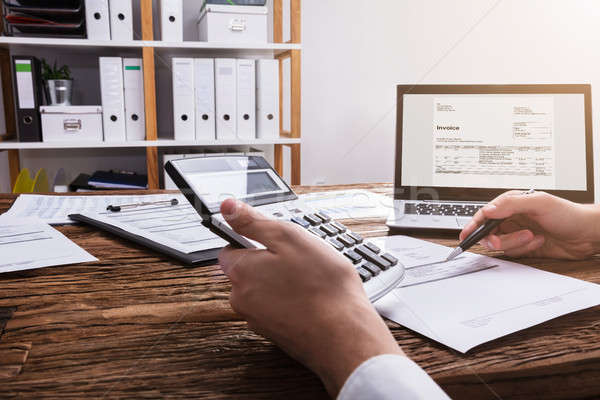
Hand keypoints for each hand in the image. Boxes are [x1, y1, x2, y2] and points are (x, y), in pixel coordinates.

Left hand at [218, 199, 404, 395]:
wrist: (343, 335)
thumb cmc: (322, 286)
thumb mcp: (289, 237)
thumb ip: (254, 221)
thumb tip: (227, 206)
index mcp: (241, 271)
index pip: (230, 249)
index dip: (252, 240)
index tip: (274, 241)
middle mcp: (241, 298)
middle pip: (247, 270)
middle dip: (269, 262)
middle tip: (299, 259)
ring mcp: (257, 319)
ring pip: (263, 290)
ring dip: (281, 282)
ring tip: (309, 280)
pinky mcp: (274, 333)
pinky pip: (276, 308)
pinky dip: (289, 301)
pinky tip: (311, 298)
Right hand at [460, 190, 599, 258]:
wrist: (587, 234)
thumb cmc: (568, 214)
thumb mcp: (539, 203)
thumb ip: (511, 204)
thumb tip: (488, 210)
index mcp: (511, 203)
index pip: (485, 214)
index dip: (473, 225)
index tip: (465, 235)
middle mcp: (512, 218)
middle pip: (489, 232)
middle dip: (497, 239)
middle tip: (502, 241)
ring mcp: (517, 233)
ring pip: (501, 244)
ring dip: (516, 243)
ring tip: (533, 236)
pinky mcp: (524, 246)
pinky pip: (513, 253)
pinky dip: (525, 249)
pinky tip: (538, 242)